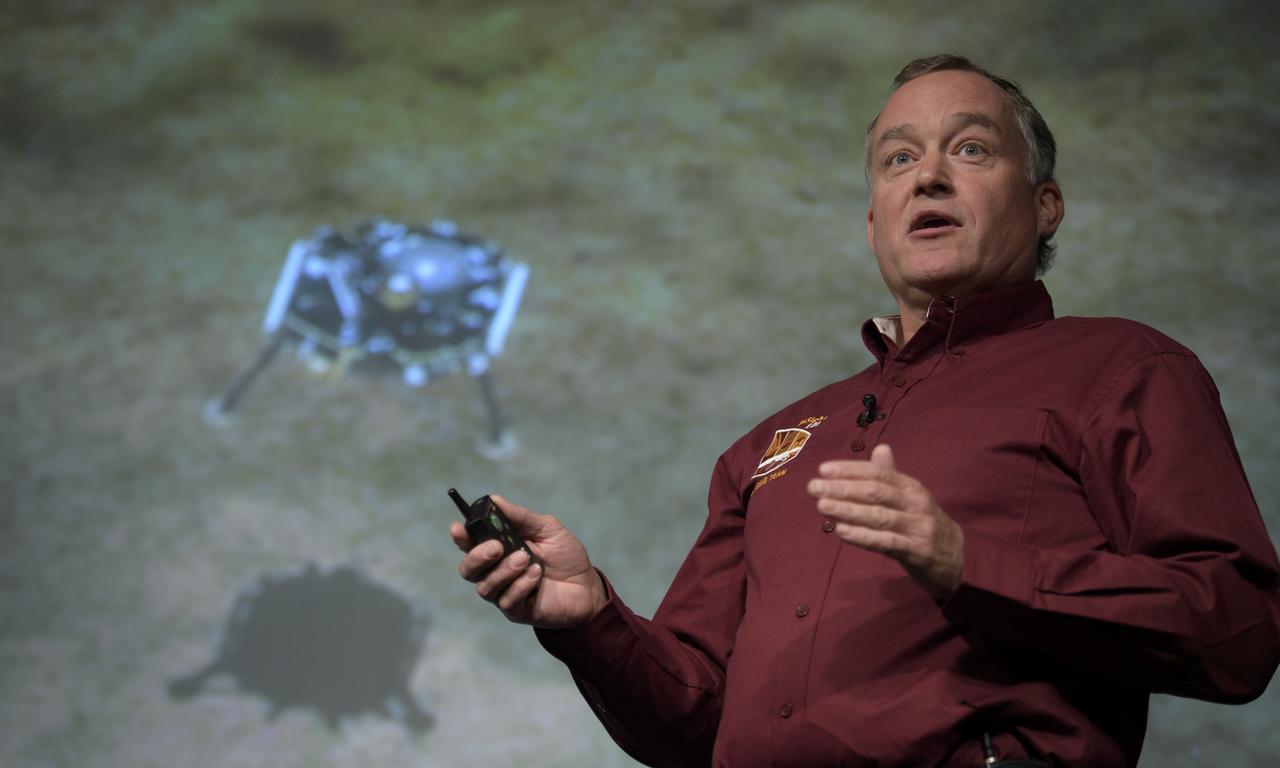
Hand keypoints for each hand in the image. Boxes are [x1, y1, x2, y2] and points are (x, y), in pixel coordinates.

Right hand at [452, 495, 607, 628]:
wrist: (588, 586)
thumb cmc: (565, 556)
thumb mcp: (547, 529)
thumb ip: (521, 517)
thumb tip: (494, 499)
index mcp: (500, 549)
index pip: (470, 544)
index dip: (461, 537)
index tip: (458, 528)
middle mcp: (496, 572)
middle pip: (468, 569)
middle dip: (478, 556)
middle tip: (498, 547)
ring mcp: (505, 593)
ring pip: (485, 587)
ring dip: (504, 570)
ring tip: (527, 559)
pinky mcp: (517, 611)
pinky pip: (506, 601)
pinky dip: (520, 585)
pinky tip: (537, 575)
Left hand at [806, 444, 963, 597]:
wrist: (959, 559)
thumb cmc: (925, 524)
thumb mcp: (912, 498)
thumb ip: (893, 476)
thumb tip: (880, 448)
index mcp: (912, 487)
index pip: (879, 473)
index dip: (850, 470)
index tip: (823, 469)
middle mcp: (916, 503)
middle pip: (876, 492)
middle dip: (843, 488)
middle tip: (814, 487)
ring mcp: (918, 528)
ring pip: (879, 516)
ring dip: (848, 510)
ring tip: (822, 506)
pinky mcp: (918, 551)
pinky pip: (886, 542)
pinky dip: (862, 536)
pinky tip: (841, 531)